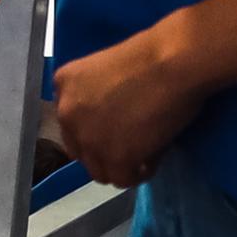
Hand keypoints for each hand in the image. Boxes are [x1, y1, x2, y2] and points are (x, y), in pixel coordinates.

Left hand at [50, 16, 207, 185]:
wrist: (172, 61)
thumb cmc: (153, 57)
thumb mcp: (106, 71)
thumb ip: (98, 97)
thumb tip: (112, 126)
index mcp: (64, 85)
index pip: (71, 123)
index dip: (95, 131)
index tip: (116, 131)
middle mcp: (67, 112)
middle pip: (81, 151)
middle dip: (104, 152)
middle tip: (131, 147)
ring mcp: (88, 137)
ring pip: (98, 170)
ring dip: (120, 166)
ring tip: (144, 156)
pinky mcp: (115, 156)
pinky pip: (122, 179)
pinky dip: (139, 174)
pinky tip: (152, 161)